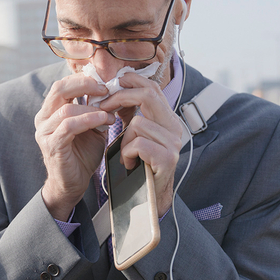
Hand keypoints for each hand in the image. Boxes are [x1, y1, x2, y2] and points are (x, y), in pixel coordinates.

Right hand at [35, 73, 114, 220]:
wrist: (72, 184)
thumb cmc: (82, 155)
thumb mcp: (91, 127)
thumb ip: (96, 110)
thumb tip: (113, 91)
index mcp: (51, 110)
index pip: (63, 84)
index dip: (84, 80)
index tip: (105, 84)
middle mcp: (44, 118)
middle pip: (60, 89)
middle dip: (85, 85)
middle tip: (106, 90)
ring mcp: (45, 132)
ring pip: (67, 108)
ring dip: (92, 108)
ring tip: (110, 114)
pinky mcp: (51, 145)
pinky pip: (69, 126)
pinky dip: (88, 120)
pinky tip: (103, 120)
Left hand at [100, 73, 183, 217]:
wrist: (149, 199)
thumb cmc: (139, 166)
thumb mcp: (135, 135)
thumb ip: (131, 115)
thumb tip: (115, 89)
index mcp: (167, 120)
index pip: (153, 88)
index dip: (133, 81)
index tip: (115, 82)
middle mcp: (174, 128)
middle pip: (148, 96)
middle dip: (122, 97)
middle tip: (105, 106)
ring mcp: (173, 143)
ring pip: (137, 123)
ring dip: (124, 140)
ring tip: (127, 156)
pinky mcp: (167, 158)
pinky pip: (138, 144)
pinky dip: (127, 153)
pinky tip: (131, 164)